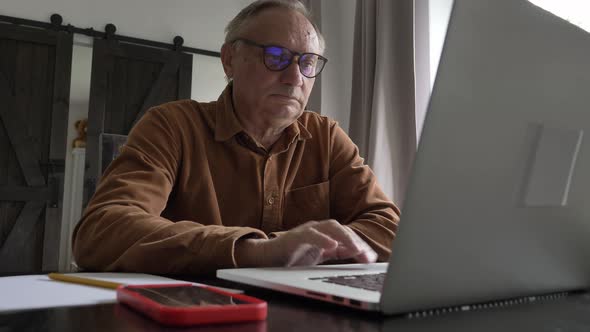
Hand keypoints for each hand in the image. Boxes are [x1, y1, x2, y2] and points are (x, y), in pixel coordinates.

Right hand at [235, 220, 377, 266]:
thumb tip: (357, 255)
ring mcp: (305, 232)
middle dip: (356, 240)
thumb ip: (335, 254)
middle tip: (367, 256)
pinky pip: (310, 235)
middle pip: (340, 228)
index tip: (371, 258)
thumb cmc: (290, 258)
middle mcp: (316, 230)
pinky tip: (332, 246)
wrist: (264, 260)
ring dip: (345, 237)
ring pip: (329, 227)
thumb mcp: (318, 258)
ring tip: (356, 248)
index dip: (360, 245)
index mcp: (323, 235)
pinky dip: (322, 240)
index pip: (345, 236)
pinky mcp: (293, 238)